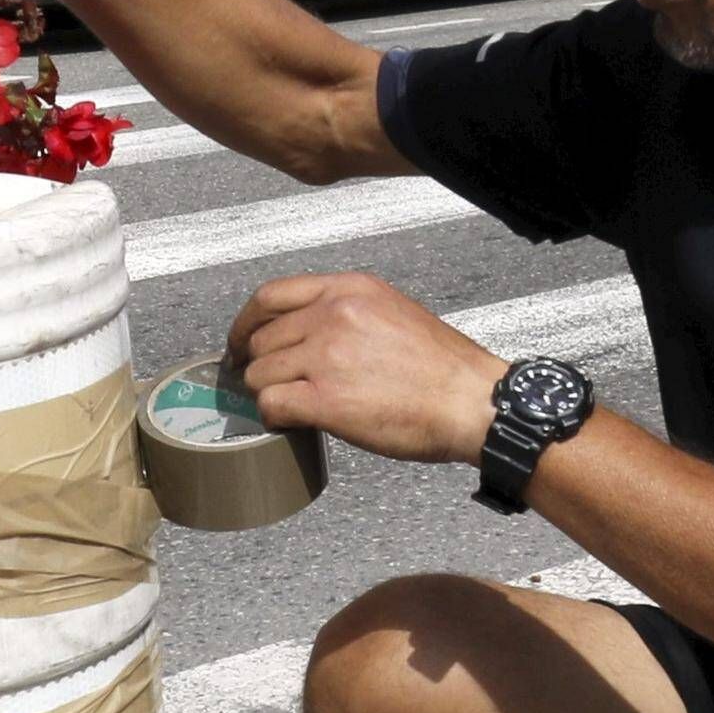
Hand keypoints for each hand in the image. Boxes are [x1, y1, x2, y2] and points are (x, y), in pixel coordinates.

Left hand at [229, 273, 507, 465]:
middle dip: (257, 366)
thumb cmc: (442, 368)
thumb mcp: (393, 312)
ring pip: (260, 374)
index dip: (245, 323)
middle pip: (261, 339)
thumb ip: (348, 313)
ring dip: (268, 394)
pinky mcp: (326, 399)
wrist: (472, 401)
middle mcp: (333, 314)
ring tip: (290, 408)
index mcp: (349, 289)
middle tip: (267, 386)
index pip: (270, 295)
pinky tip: (292, 423)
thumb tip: (308, 335)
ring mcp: (327, 355)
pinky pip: (271, 404)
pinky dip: (274, 417)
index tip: (241, 344)